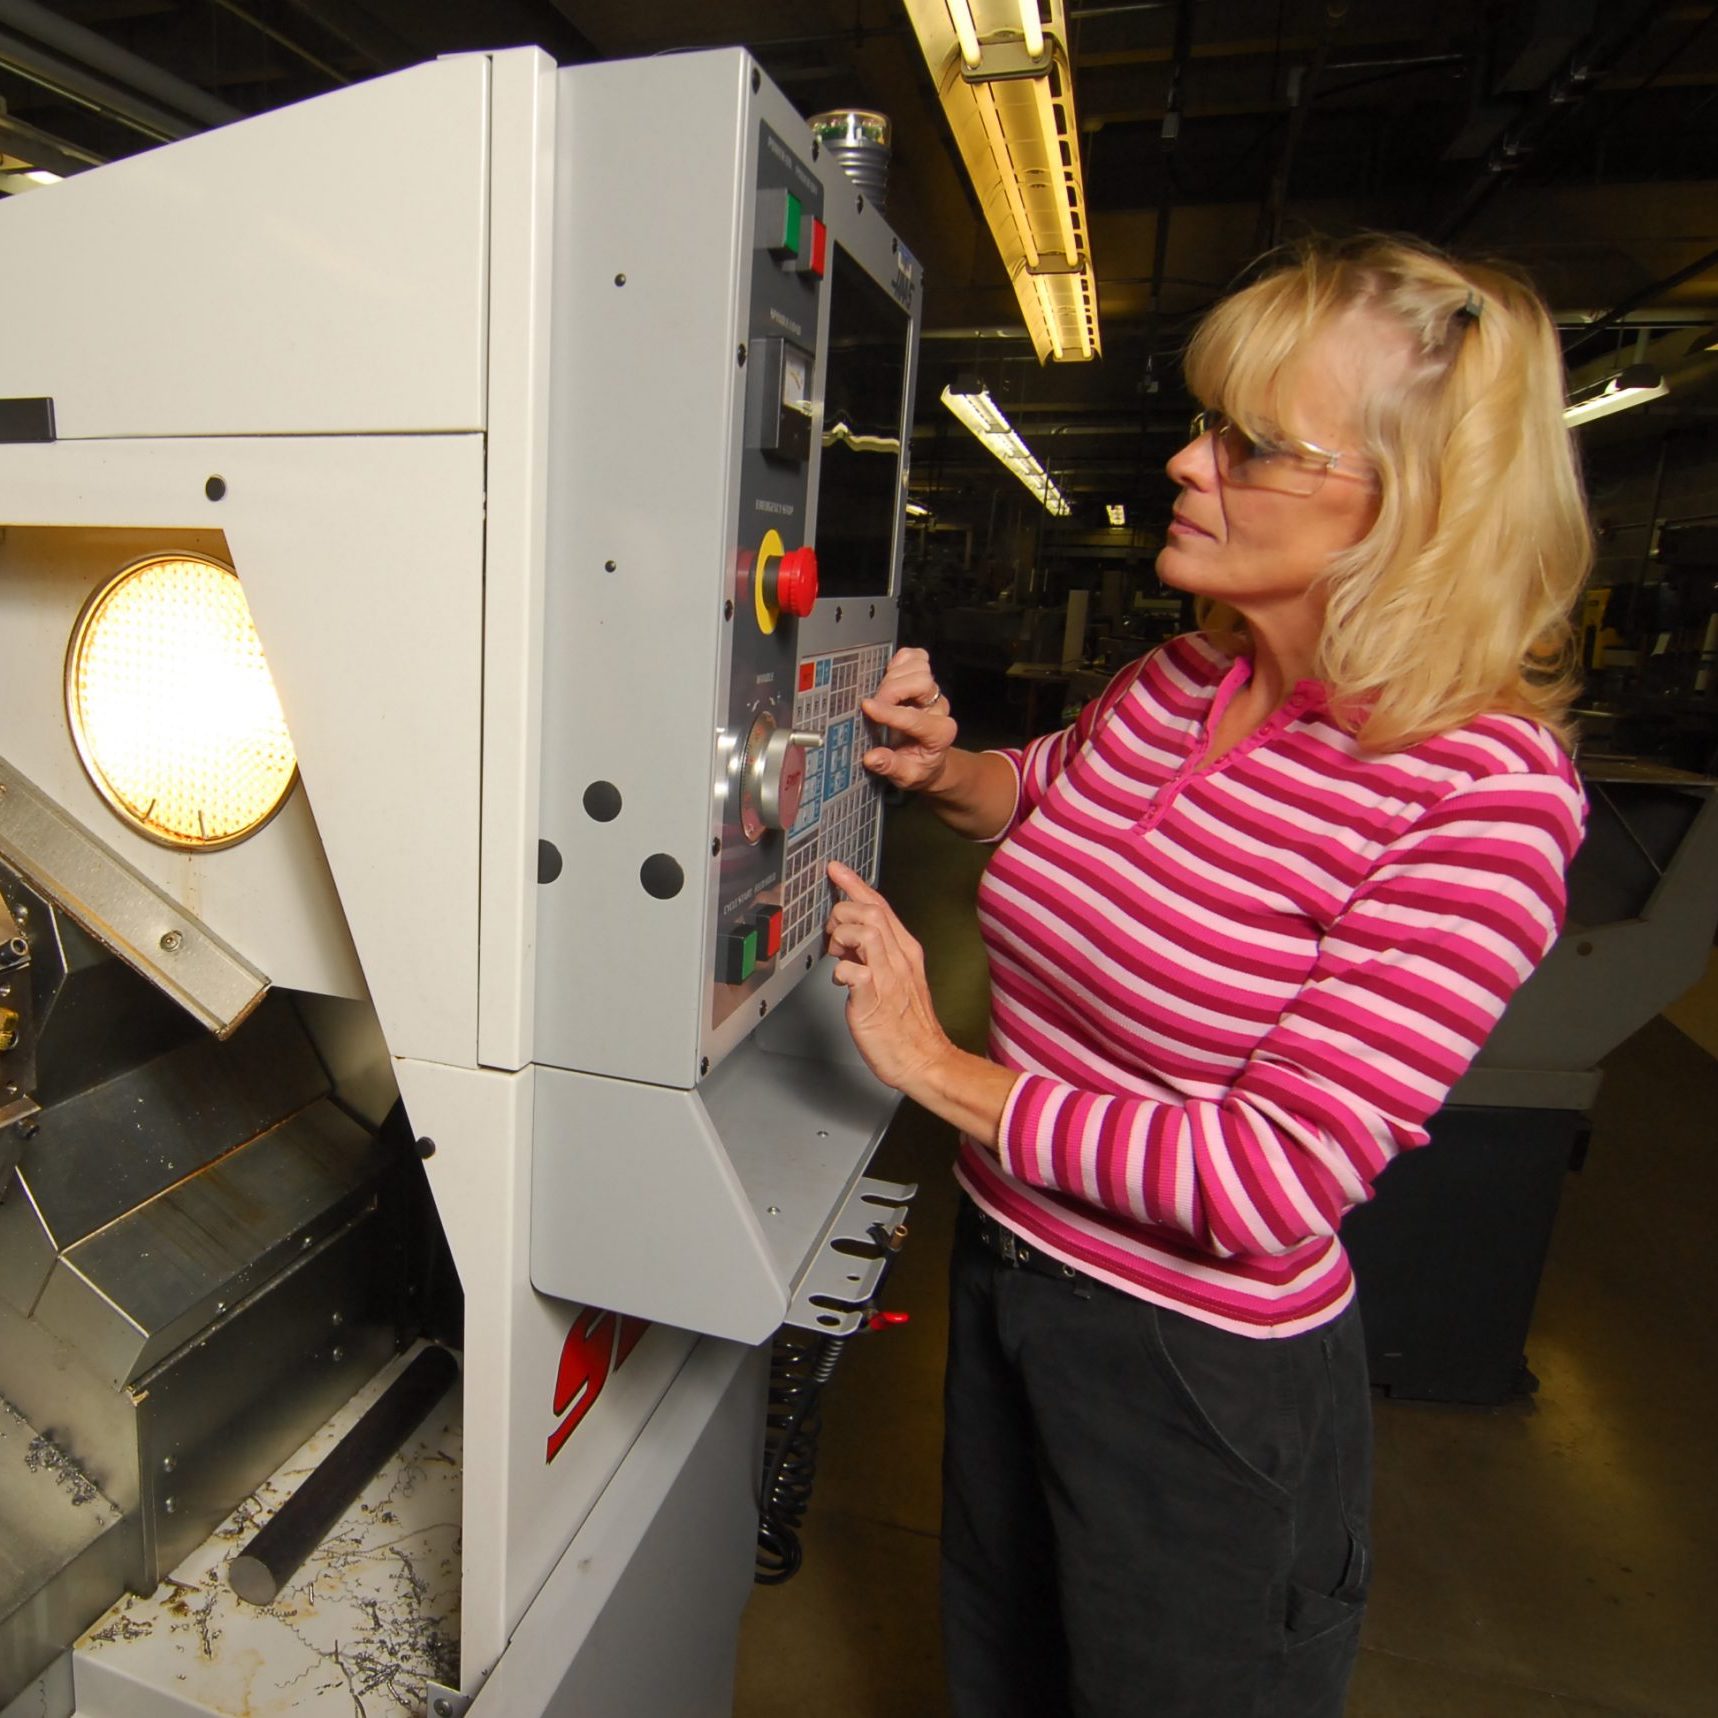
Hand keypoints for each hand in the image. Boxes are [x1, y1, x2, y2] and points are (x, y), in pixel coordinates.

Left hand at [825, 860, 952, 1093]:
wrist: (926, 1060)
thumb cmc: (908, 1025)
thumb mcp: (896, 979)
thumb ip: (875, 956)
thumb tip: (848, 941)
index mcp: (905, 950)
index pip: (879, 905)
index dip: (855, 884)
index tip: (836, 870)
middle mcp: (899, 958)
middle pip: (871, 910)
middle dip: (843, 913)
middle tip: (833, 935)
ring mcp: (889, 977)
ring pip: (866, 930)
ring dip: (842, 936)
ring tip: (838, 956)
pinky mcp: (875, 998)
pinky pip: (854, 971)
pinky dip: (840, 972)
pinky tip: (841, 982)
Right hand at [860, 647, 955, 792]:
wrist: (930, 759)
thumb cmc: (917, 767)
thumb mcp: (906, 777)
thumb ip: (891, 767)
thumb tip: (871, 757)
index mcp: (940, 733)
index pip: (913, 717)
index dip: (888, 712)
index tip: (866, 707)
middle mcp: (940, 707)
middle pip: (920, 682)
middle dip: (892, 691)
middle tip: (873, 705)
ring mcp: (933, 690)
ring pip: (919, 666)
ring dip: (895, 677)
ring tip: (882, 694)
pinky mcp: (925, 678)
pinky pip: (916, 656)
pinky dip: (901, 661)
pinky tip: (890, 677)